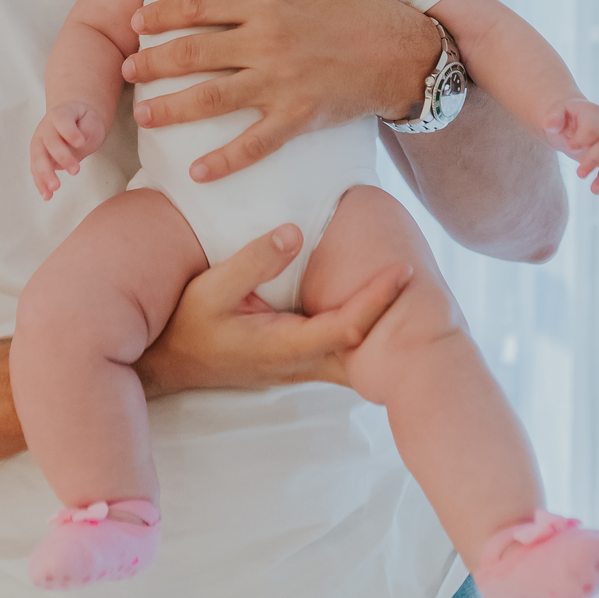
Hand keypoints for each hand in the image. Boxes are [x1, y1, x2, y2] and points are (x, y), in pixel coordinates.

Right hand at [29, 101, 107, 198]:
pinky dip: (40, 183)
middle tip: (75, 171)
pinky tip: (47, 195)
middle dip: (61, 157)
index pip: (62, 121)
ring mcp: (39, 142)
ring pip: (38, 158)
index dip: (70, 132)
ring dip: (45, 174)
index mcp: (60, 114)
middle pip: (49, 142)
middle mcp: (45, 127)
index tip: (81, 142)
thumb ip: (86, 129)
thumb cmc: (83, 121)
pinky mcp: (38, 157)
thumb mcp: (91, 120)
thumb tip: (79, 143)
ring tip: (54, 189)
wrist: (72, 120)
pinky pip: (36, 170)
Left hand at [120, 0, 436, 181]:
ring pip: (210, 98)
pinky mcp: (297, 117)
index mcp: (267, 1)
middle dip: (151, 62)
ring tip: (143, 115)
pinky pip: (253, 144)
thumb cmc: (358, 2)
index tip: (137, 23)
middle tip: (126, 70)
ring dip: (170, 109)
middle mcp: (266, 41)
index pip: (198, 6)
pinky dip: (224, 161)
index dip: (160, 14)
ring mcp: (280, 82)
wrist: (403, 51)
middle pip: (193, 52)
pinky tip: (196, 172)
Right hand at [136, 224, 412, 396]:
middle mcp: (300, 362)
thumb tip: (294, 232)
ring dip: (384, 320)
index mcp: (283, 346)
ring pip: (357, 350)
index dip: (377, 300)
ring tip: (411, 283)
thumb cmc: (186, 327)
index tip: (403, 270)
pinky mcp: (299, 358)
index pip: (345, 327)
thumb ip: (252, 261)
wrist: (168, 365)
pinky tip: (377, 299)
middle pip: (364, 346)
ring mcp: (301, 365)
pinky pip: (343, 345)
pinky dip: (365, 322)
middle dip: (397, 317)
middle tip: (430, 279)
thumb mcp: (210, 290)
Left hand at [543, 99, 598, 195]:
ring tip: (594, 190)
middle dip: (593, 161)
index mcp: (594, 114)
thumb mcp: (556, 113)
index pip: (592, 128)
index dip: (583, 138)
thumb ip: (553, 118)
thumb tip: (548, 124)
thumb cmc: (565, 117)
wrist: (575, 119)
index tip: (570, 148)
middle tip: (579, 174)